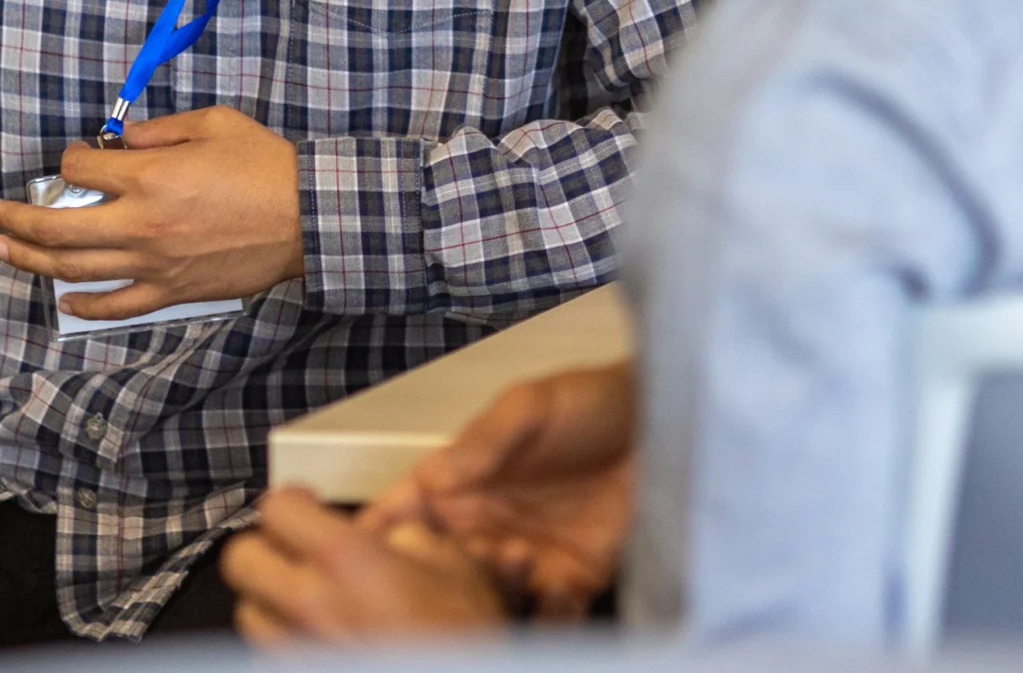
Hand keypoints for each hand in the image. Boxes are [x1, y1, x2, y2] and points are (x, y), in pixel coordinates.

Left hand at [0, 106, 304, 319]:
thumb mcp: (213, 124)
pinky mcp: (171, 290)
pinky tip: (64, 298)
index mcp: (150, 178)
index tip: (74, 159)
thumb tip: (122, 141)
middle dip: (18, 219)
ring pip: (74, 269)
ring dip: (31, 260)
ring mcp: (152, 264)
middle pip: (57, 228)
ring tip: (5, 251)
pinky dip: (84, 304)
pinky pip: (116, 305)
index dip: (69, 161)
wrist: (307, 216)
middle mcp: (141, 224)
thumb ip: (159, 131)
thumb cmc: (266, 166)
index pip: (81, 171)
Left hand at [223, 486, 510, 642]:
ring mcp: (298, 651)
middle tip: (293, 548)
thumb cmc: (463, 643)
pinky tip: (320, 638)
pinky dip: (287, 642)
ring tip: (306, 600)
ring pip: (248, 613)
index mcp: (348, 563)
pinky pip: (269, 653)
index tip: (304, 505)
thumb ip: (415, 536)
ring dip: (270, 600)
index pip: (278, 509)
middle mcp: (310, 607)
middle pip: (241, 559)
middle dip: (265, 548)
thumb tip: (394, 530)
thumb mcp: (459, 570)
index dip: (292, 501)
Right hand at [365, 362, 635, 617]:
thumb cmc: (592, 402)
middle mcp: (489, 525)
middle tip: (445, 583)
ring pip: (486, 601)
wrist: (664, 421)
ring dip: (490, 601)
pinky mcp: (573, 576)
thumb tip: (434, 474)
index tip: (358, 560)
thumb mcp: (530, 406)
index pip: (404, 515)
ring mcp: (529, 555)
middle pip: (437, 572)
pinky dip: (543, 620)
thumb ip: (482, 440)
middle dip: (431, 588)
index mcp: (465, 482)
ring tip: (514, 568)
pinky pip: (547, 615)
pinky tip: (552, 596)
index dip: (376, 539)